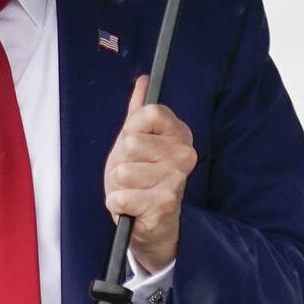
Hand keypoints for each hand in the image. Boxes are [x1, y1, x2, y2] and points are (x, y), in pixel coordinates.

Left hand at [103, 74, 196, 273]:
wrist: (152, 223)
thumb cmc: (142, 177)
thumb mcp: (136, 140)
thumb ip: (138, 110)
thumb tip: (143, 80)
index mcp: (180, 133)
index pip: (150, 112)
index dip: (132, 129)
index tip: (136, 143)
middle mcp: (185, 155)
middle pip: (130, 143)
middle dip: (121, 161)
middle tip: (133, 173)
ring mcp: (177, 180)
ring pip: (122, 171)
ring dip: (118, 185)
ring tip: (133, 191)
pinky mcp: (165, 205)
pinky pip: (119, 197)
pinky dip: (117, 204)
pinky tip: (132, 207)